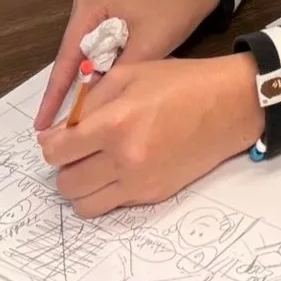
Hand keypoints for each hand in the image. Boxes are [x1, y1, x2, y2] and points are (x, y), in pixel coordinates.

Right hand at [33, 0, 221, 128]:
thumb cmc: (173, 10)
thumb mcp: (147, 46)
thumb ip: (117, 76)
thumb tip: (90, 110)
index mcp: (89, 7)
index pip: (67, 58)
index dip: (55, 94)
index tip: (41, 124)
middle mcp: (84, 8)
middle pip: (72, 59)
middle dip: (68, 93)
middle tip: (56, 131)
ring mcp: (94, 13)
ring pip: (84, 58)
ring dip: (85, 85)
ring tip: (72, 122)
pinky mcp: (107, 20)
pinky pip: (97, 53)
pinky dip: (99, 74)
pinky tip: (94, 100)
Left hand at [36, 55, 260, 216]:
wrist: (230, 106)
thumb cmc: (182, 83)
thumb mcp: (129, 75)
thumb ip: (89, 102)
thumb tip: (59, 129)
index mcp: (115, 124)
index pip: (57, 151)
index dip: (51, 144)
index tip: (57, 138)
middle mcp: (125, 159)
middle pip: (66, 183)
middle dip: (64, 167)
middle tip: (77, 150)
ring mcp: (140, 182)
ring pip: (85, 205)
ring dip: (81, 187)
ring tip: (93, 166)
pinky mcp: (155, 195)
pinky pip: (113, 205)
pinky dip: (107, 192)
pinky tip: (119, 169)